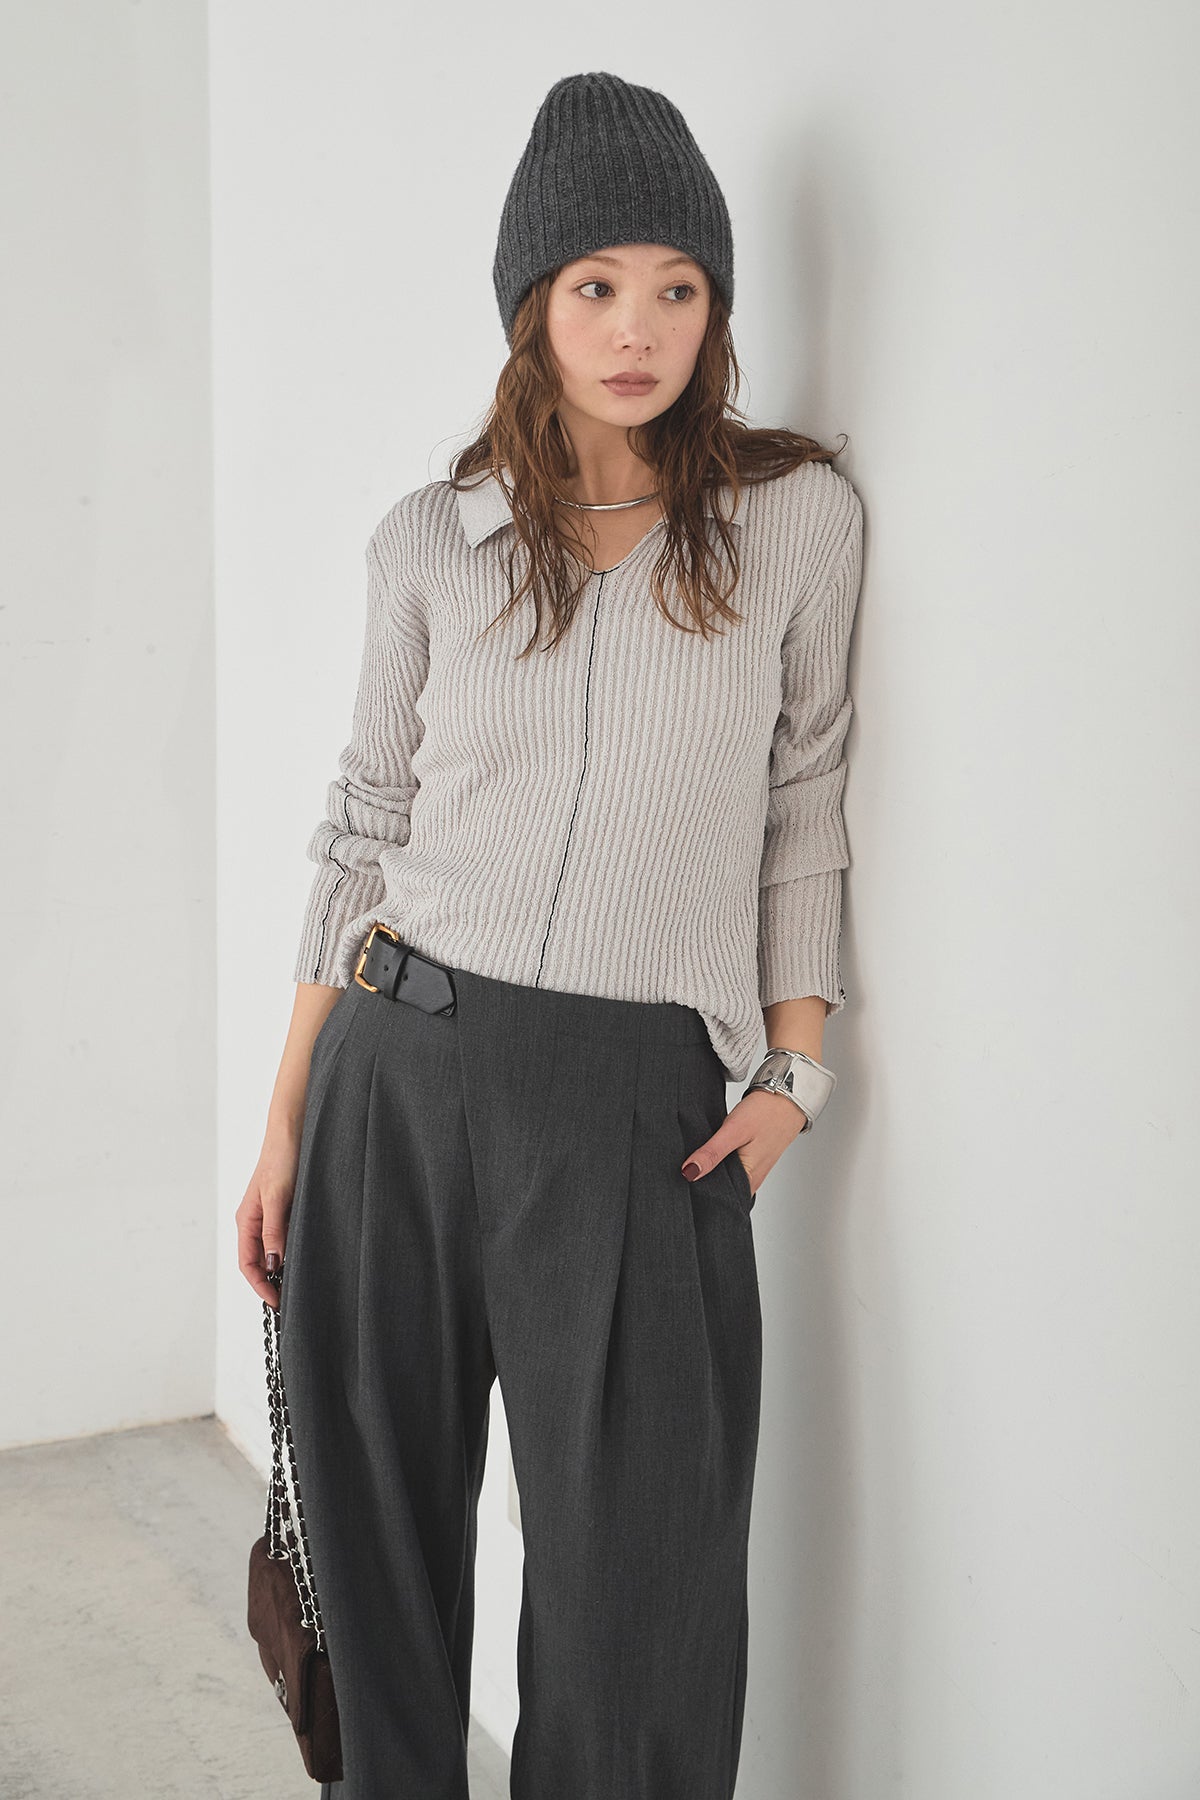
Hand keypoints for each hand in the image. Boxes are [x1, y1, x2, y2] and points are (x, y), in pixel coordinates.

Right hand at [236, 1135, 301, 1307]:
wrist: (293, 1129)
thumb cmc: (281, 1157)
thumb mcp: (277, 1196)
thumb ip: (273, 1230)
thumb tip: (272, 1263)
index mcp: (246, 1220)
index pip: (247, 1263)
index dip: (260, 1285)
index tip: (277, 1302)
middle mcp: (255, 1220)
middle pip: (257, 1261)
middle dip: (270, 1282)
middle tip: (290, 1300)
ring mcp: (270, 1214)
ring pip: (271, 1250)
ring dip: (281, 1268)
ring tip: (298, 1283)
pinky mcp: (285, 1207)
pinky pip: (284, 1236)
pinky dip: (290, 1251)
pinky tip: (305, 1256)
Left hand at [680, 1086, 808, 1194]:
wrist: (788, 1096)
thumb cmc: (766, 1113)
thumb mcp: (734, 1131)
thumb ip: (712, 1153)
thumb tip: (689, 1173)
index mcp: (748, 1180)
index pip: (717, 1198)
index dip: (698, 1191)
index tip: (683, 1181)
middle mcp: (751, 1180)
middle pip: (720, 1190)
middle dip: (702, 1181)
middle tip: (685, 1168)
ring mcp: (753, 1170)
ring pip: (726, 1178)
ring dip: (712, 1169)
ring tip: (697, 1158)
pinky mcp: (753, 1160)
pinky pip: (732, 1167)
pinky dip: (721, 1161)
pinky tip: (713, 1151)